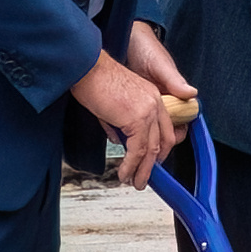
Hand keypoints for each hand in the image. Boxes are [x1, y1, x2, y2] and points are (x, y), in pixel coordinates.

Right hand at [72, 46, 190, 187]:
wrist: (86, 68)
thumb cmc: (93, 81)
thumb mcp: (112, 104)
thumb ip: (119, 123)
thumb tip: (118, 139)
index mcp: (153, 96)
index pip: (164, 127)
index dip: (160, 147)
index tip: (152, 161)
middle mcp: (155, 103)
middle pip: (162, 140)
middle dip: (154, 163)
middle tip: (146, 177)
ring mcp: (149, 111)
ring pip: (150, 149)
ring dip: (142, 170)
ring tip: (135, 182)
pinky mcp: (137, 119)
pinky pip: (138, 150)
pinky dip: (131, 165)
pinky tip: (125, 173)